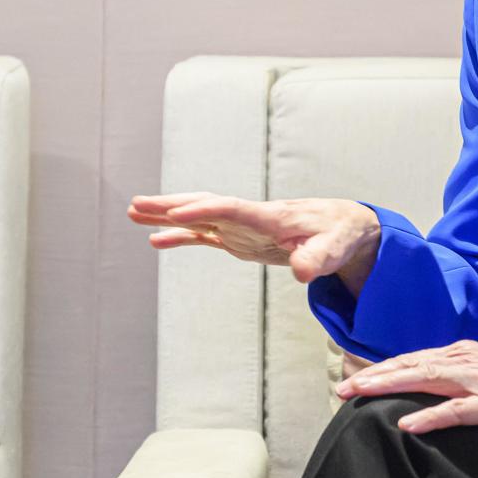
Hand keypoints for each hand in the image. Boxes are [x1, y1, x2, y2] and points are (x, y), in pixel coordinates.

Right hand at [128, 192, 381, 286]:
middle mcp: (250, 217)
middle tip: (137, 204)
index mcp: (270, 217)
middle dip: (171, 204)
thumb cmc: (340, 234)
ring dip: (167, 215)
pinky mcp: (240, 239)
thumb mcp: (334, 249)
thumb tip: (302, 273)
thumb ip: (317, 259)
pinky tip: (157, 239)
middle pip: (204, 205)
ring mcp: (242, 228)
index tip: (178, 212)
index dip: (205, 209)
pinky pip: (204, 236)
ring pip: (198, 217)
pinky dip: (180, 235)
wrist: (344, 227)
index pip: (231, 209)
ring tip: (134, 212)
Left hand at [337, 340, 477, 436]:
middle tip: (341, 389)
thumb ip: (457, 377)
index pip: (411, 360)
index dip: (380, 369)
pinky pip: (458, 411)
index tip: (351, 380)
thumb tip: (426, 384)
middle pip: (410, 366)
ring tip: (360, 395)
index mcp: (461, 355)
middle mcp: (465, 362)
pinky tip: (407, 424)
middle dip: (373, 377)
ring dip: (390, 386)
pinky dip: (430, 417)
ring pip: (425, 380)